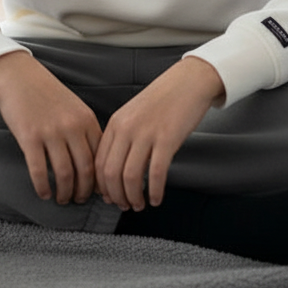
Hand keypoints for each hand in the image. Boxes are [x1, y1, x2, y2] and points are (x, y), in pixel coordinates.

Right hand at [0, 51, 102, 204]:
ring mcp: (51, 132)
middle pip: (85, 170)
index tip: (97, 192)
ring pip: (64, 174)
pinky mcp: (29, 137)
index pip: (101, 158)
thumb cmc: (48, 95)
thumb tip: (95, 165)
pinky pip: (39, 171)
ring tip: (61, 199)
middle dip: (84, 191)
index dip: (101, 180)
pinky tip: (43, 193)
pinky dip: (43, 187)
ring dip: (64, 193)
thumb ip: (86, 132)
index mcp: (87, 120)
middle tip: (78, 200)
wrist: (20, 76)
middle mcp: (72, 127)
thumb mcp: (75, 109)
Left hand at [95, 57, 224, 211]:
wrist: (188, 82)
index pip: (99, 163)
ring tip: (139, 205)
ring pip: (130, 177)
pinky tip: (157, 198)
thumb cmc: (163, 99)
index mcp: (115, 123)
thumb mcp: (132, 114)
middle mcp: (126, 129)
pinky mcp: (167, 139)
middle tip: (124, 206)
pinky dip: (154, 191)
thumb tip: (116, 170)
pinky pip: (156, 173)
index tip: (109, 197)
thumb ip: (122, 137)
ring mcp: (146, 134)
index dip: (102, 186)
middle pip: (110, 173)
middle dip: (115, 196)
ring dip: (133, 197)